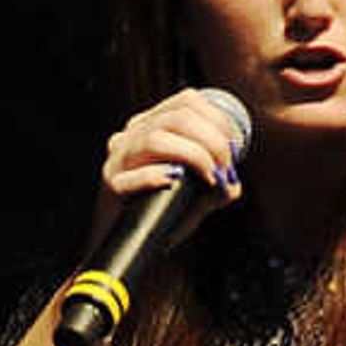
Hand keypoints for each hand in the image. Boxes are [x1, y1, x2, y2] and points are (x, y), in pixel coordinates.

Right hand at [90, 91, 245, 250]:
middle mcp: (133, 134)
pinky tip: (174, 181)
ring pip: (155, 139)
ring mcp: (118, 158)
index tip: (235, 148)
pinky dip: (155, 176)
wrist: (128, 243)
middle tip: (226, 166)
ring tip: (210, 177)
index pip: (187, 101)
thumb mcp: (197, 193)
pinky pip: (132, 176)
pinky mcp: (111, 184)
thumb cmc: (163, 212)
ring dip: (193, 155)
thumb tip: (231, 184)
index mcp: (152, 124)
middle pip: (178, 118)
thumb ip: (217, 184)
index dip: (217, 120)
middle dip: (212, 140)